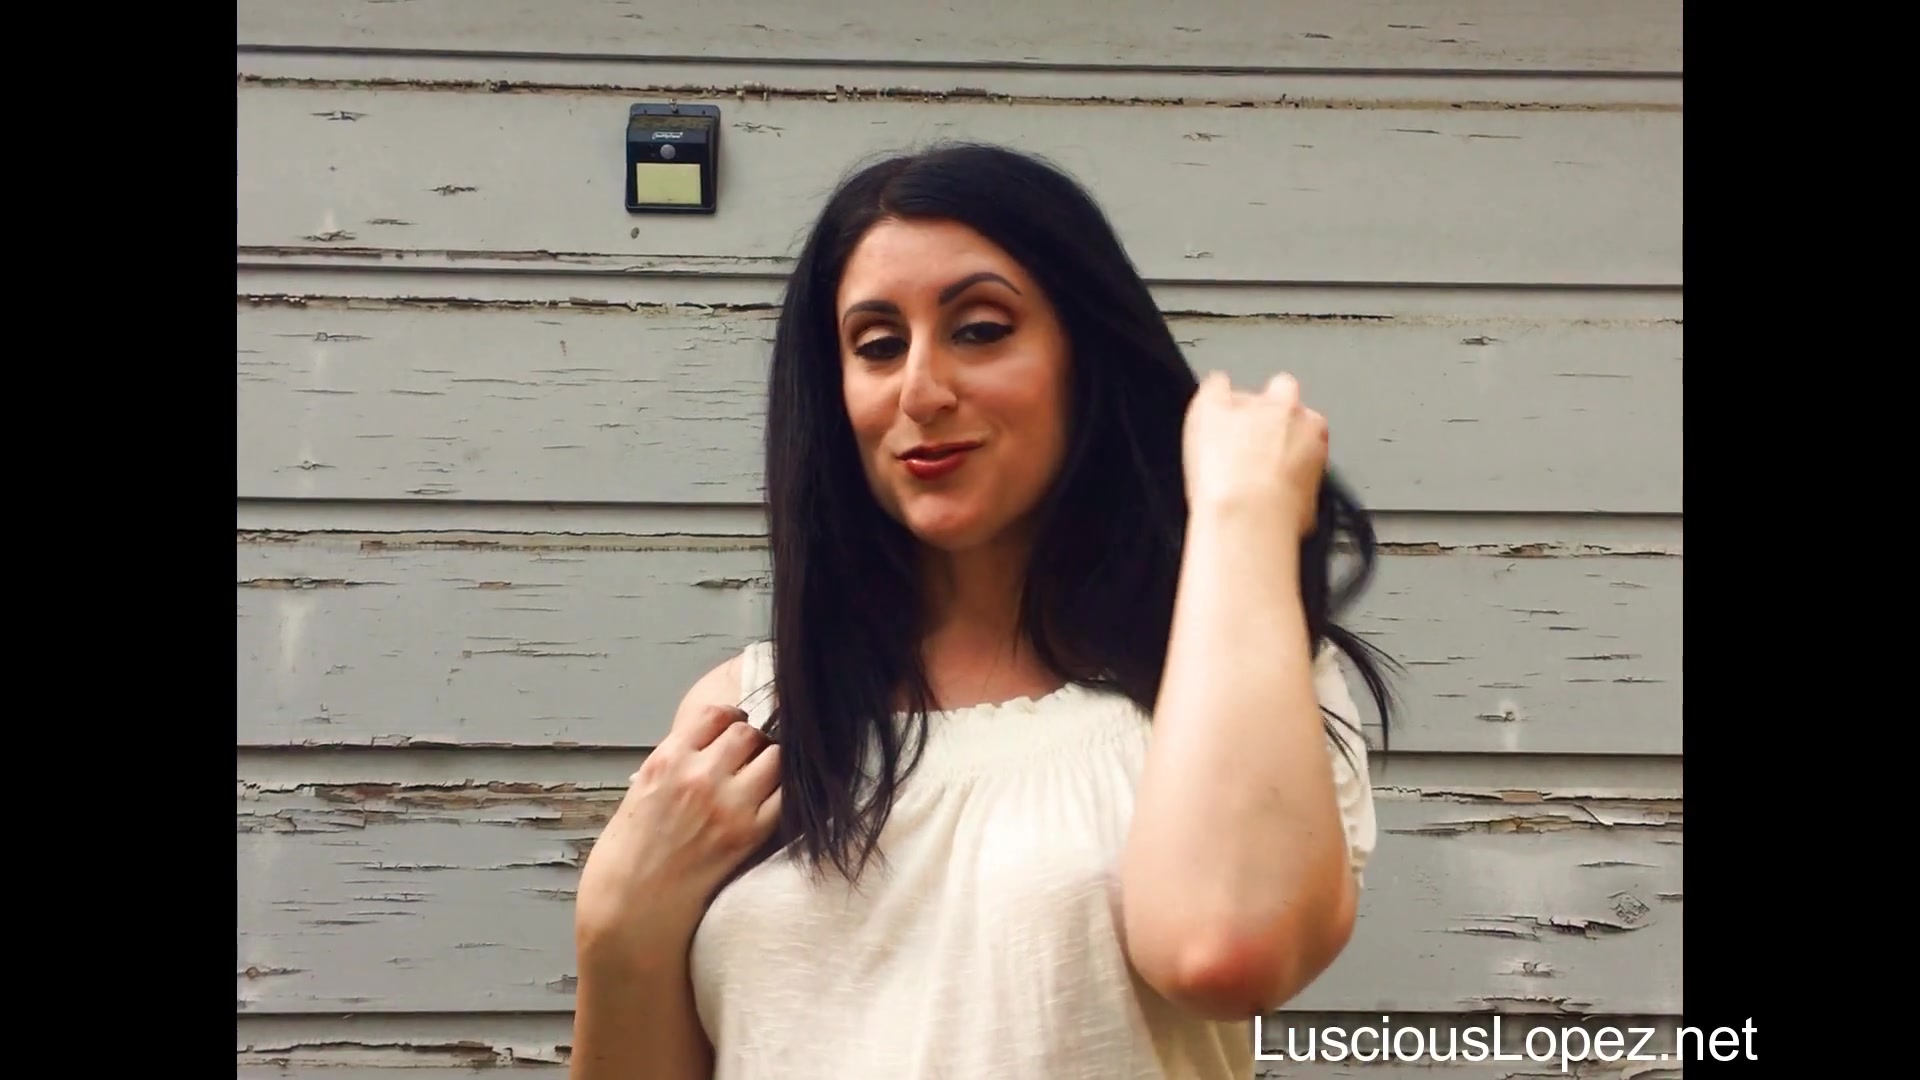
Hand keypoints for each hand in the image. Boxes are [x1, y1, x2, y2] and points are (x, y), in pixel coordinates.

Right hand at [574, 704, 781, 957]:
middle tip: (751, 758)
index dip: (730, 718)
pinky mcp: (750, 834)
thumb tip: (710, 748)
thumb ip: (677, 766)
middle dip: (753, 741)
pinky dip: (783, 795)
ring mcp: (728, 804)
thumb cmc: (628, 857)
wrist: (632, 910)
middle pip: (749, 733)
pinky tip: (771, 805)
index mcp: (667, 760)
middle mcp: (699, 775)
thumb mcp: (642, 794)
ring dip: (772, 765)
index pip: (715, 714)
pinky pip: (785, 797)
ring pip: (775, 758)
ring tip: (763, 781)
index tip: (735, 727)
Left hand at [1181, 371, 1327, 535]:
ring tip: (1222, 441)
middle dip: (1270, 413)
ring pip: (1243, 393)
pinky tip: (1206, 412)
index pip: (1306, 423)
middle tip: (1255, 442)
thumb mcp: (1306, 506)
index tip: (1280, 456)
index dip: (1291, 438)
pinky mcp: (1212, 406)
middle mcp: (1285, 410)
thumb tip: (1293, 495)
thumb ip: (1301, 481)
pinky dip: (1210, 396)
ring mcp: (1247, 404)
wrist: (1245, 517)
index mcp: (1313, 433)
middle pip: (1283, 392)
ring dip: (1235, 412)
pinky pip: (1213, 386)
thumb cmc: (1278, 518)